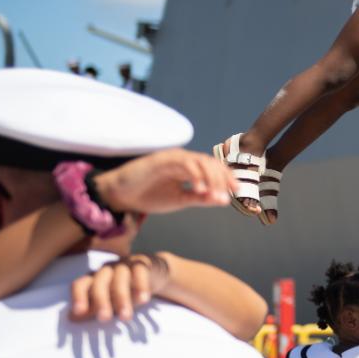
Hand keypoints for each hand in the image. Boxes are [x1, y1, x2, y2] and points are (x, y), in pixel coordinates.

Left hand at [69, 253, 170, 321]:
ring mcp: (123, 265)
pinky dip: (141, 286)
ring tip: (126, 317)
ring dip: (122, 298)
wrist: (151, 274)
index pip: (81, 284)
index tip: (79, 312)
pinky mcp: (141, 264)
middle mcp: (106, 270)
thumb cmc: (123, 292)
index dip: (78, 297)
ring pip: (120, 278)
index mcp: (93, 279)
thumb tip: (71, 318)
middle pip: (100, 282)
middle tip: (104, 319)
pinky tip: (143, 300)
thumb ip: (91, 309)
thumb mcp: (108, 303)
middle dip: (101, 301)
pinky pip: (139, 272)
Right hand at [93, 148, 234, 213]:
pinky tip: (201, 189)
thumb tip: (224, 200)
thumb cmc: (148, 195)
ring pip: (200, 161)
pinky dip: (196, 175)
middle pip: (210, 163)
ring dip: (212, 177)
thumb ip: (200, 198)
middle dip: (223, 177)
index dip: (227, 177)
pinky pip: (184, 164)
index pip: (213, 168)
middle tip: (231, 192)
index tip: (237, 190)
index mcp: (188, 168)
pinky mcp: (162, 159)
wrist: (120, 195)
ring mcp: (173, 157)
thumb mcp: (180, 199)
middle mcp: (183, 159)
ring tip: (217, 194)